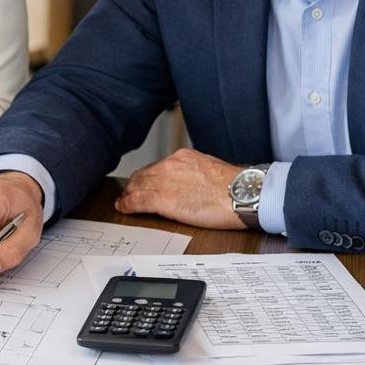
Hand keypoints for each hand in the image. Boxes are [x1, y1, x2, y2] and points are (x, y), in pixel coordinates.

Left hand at [114, 148, 245, 229]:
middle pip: (143, 175)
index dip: (148, 177)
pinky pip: (136, 201)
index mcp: (183, 157)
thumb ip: (195, 173)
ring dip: (129, 195)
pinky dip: (126, 205)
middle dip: (135, 185)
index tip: (145, 182)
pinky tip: (123, 208)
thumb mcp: (211, 170)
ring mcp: (164, 181)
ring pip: (136, 187)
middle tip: (129, 194)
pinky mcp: (161, 199)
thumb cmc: (235, 187)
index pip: (157, 166)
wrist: (241, 194)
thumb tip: (191, 183)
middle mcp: (170, 165)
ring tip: (124, 202)